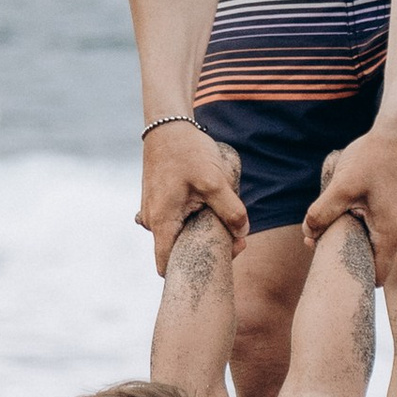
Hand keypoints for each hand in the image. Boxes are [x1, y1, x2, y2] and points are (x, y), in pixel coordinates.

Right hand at [137, 123, 248, 267]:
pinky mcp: (159, 201)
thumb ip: (230, 210)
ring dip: (200, 231)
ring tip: (222, 217)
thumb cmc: (187, 152)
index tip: (217, 260)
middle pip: (177, 251)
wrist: (167, 125)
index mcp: (162, 221)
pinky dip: (192, 218)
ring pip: (179, 233)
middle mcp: (153, 221)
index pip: (167, 265)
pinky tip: (208, 204)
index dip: (191, 270)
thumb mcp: (214, 180)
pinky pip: (176, 219)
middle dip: (205, 249)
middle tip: (234, 237)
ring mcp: (153, 211)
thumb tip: (242, 233)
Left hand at [303, 121, 396, 278]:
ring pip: (377, 244)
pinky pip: (383, 231)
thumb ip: (322, 213)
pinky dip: (367, 225)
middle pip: (374, 260)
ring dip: (358, 236)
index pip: (376, 277)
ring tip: (342, 214)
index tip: (332, 267)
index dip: (353, 277)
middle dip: (350, 252)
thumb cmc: (372, 158)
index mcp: (391, 234)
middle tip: (327, 235)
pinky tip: (355, 206)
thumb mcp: (341, 186)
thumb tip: (308, 237)